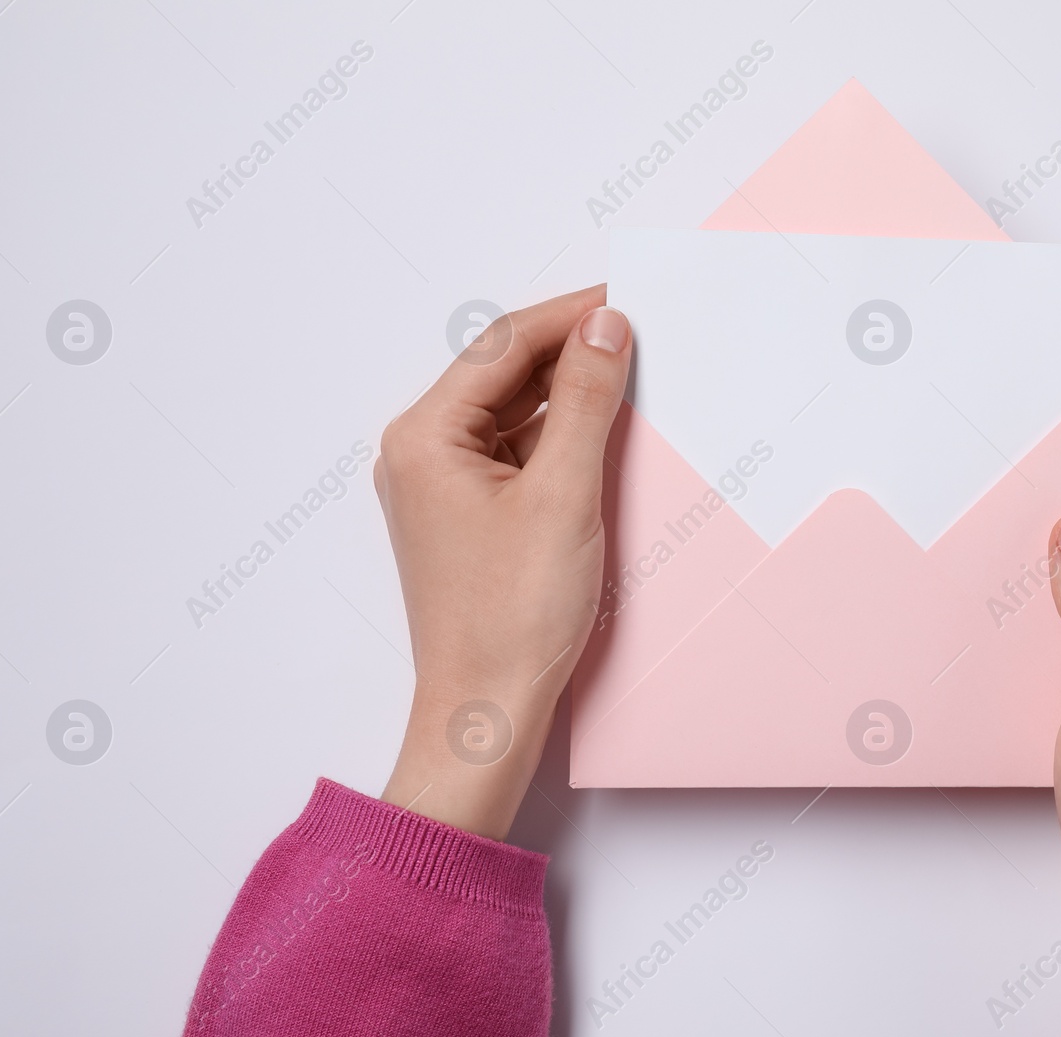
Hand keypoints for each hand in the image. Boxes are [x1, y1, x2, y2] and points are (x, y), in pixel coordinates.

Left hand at [373, 286, 630, 839]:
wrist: (487, 713)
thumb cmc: (512, 619)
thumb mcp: (563, 494)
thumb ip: (585, 401)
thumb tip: (605, 329)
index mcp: (424, 437)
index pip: (502, 345)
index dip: (569, 317)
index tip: (626, 300)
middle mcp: (421, 454)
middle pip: (503, 374)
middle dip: (570, 353)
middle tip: (640, 334)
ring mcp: (441, 487)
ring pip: (512, 414)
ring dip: (568, 396)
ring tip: (632, 379)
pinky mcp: (466, 517)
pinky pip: (515, 454)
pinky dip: (558, 439)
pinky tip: (603, 435)